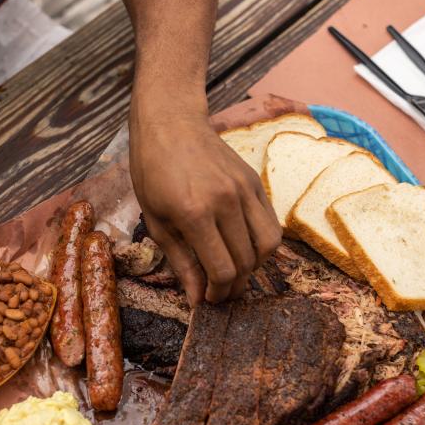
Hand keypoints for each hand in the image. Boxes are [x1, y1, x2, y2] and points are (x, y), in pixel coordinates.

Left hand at [129, 113, 281, 304]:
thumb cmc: (153, 172)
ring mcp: (245, 190)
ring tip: (236, 271)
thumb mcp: (156, 221)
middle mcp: (226, 202)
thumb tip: (197, 298)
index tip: (209, 300)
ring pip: (268, 246)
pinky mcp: (256, 182)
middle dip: (235, 287)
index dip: (218, 293)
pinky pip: (272, 224)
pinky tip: (244, 248)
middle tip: (222, 293)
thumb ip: (180, 262)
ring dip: (254, 268)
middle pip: (246, 263)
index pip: (222, 269)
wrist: (170, 124)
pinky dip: (263, 244)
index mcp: (194, 213)